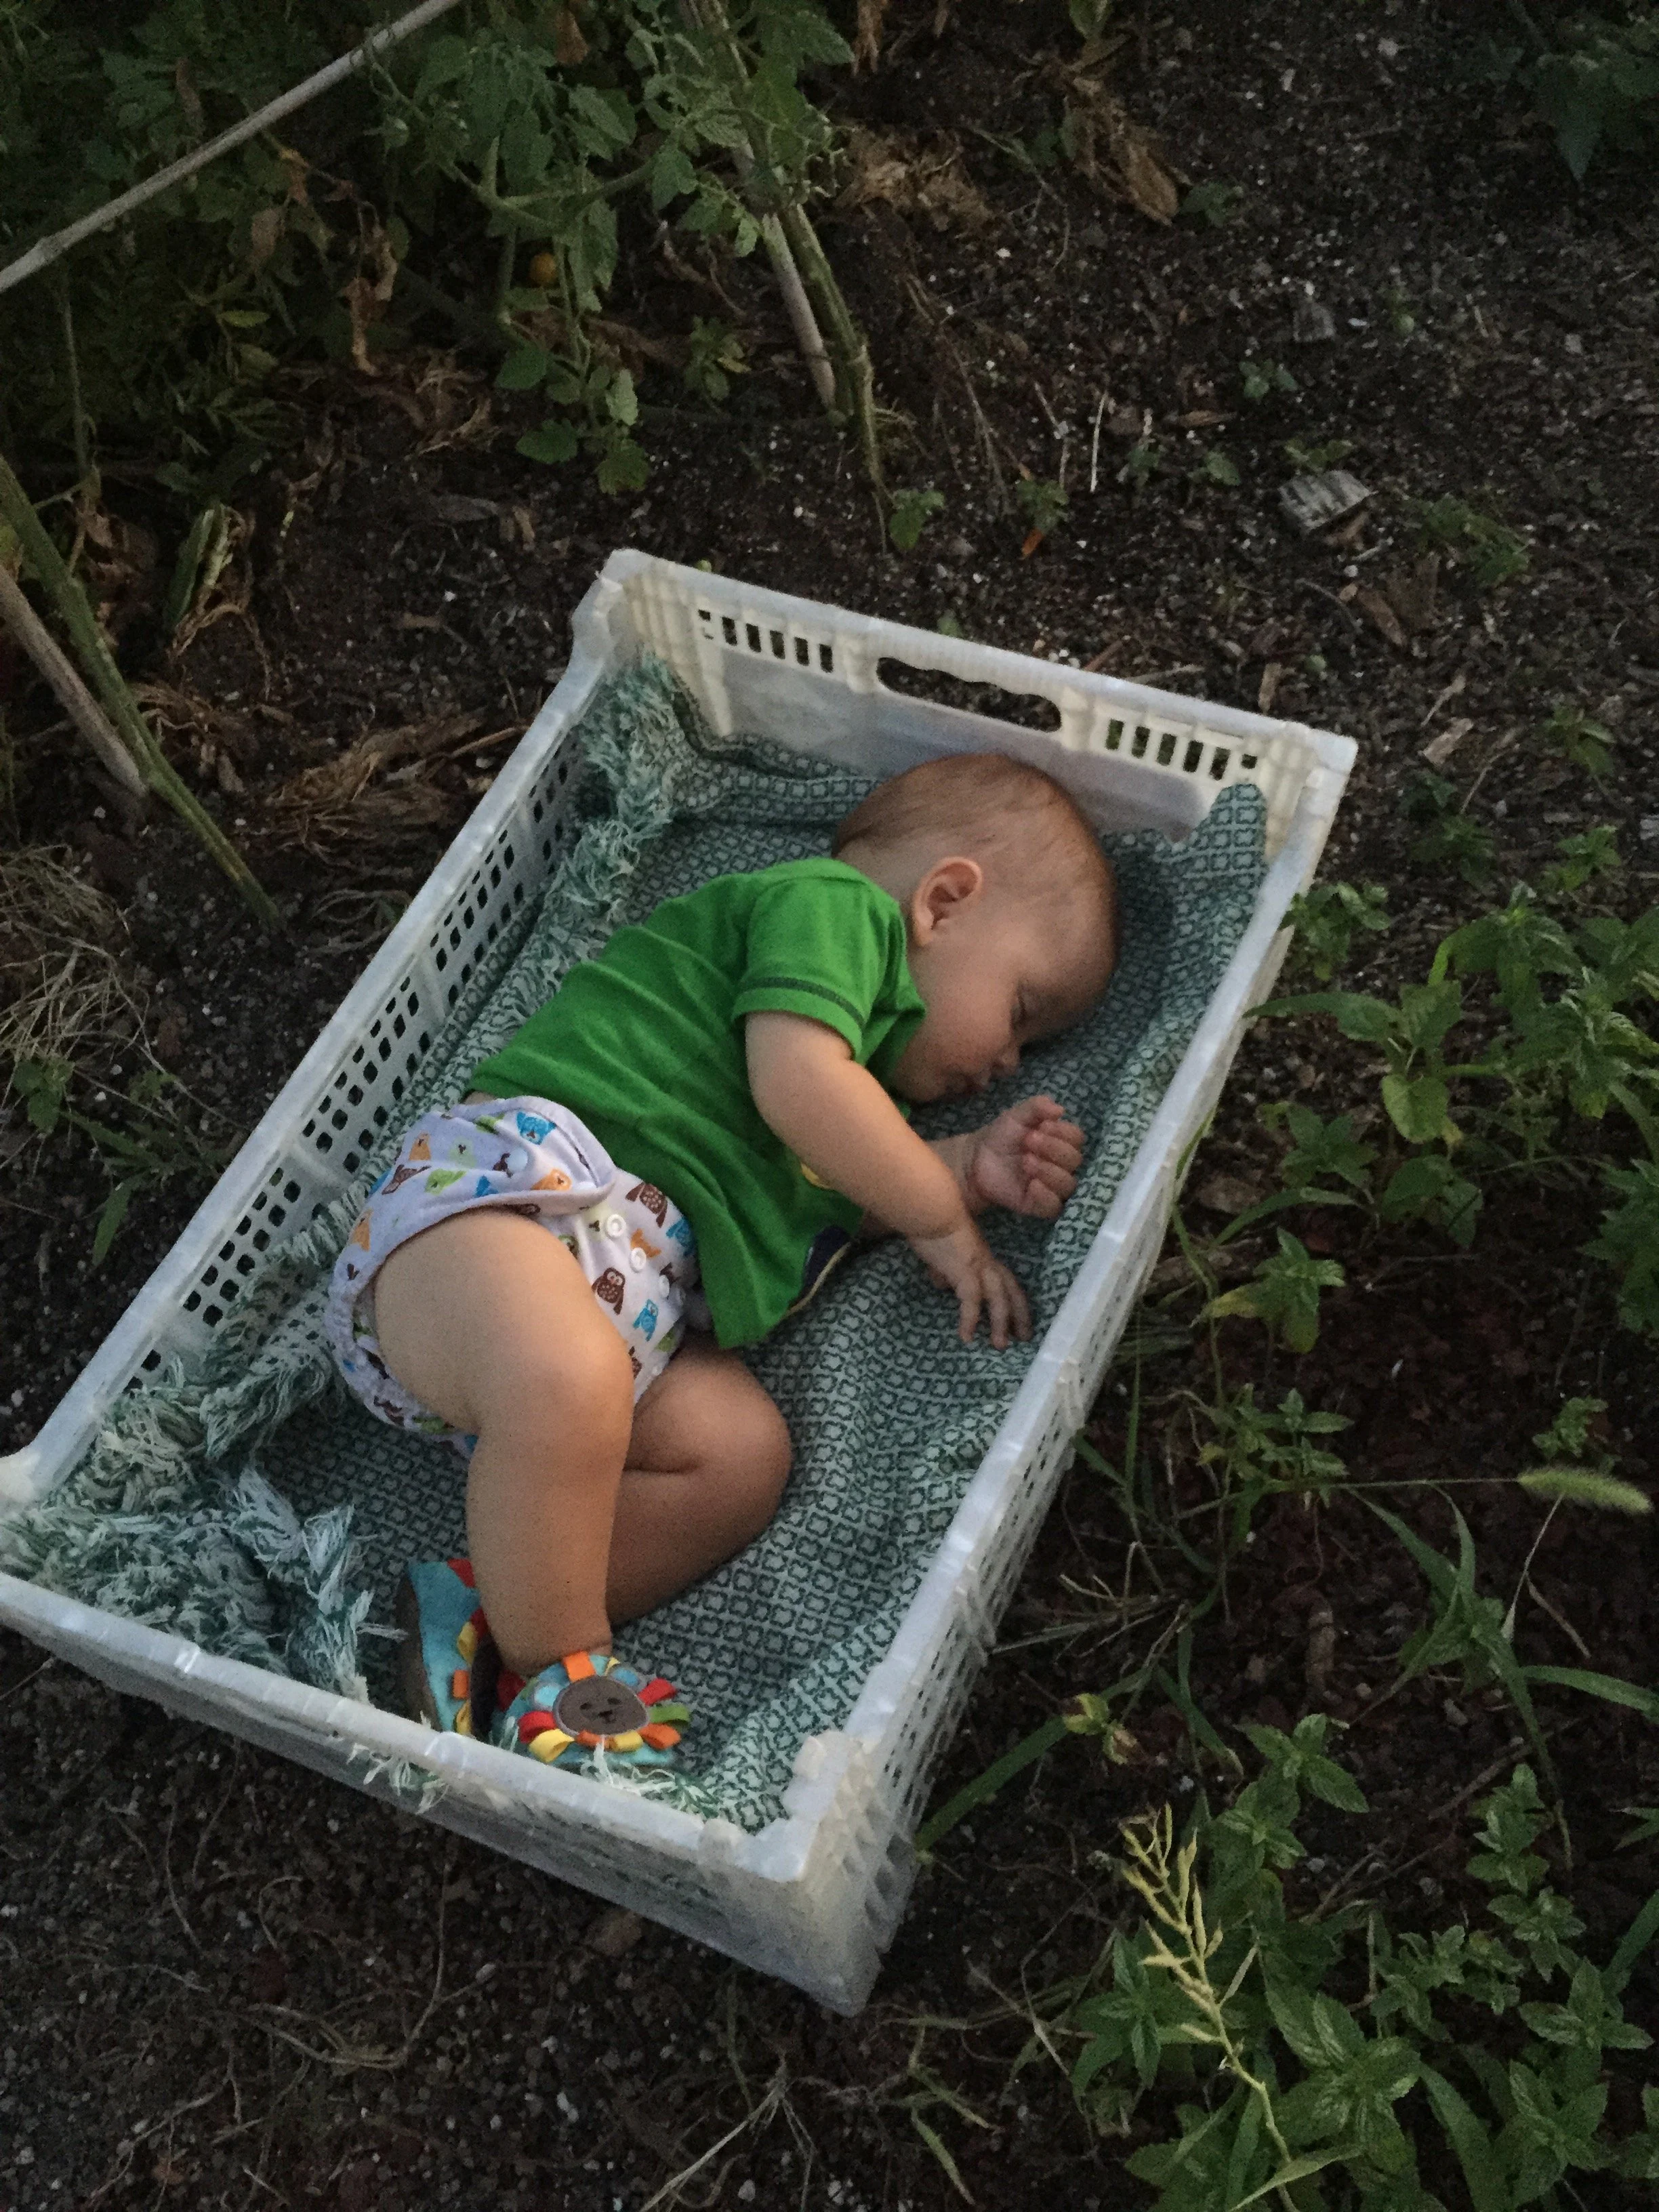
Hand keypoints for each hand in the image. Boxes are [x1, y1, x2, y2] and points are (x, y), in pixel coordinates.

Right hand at [907, 1216, 1031, 1348]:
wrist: (930, 1210)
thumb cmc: (933, 1226)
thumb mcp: (943, 1253)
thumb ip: (946, 1269)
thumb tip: (942, 1283)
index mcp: (984, 1257)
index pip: (1007, 1281)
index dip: (1015, 1301)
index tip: (1018, 1321)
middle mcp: (987, 1263)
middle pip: (1011, 1291)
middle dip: (1019, 1315)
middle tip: (1024, 1339)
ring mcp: (978, 1267)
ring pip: (998, 1299)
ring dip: (1001, 1323)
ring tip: (999, 1346)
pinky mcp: (964, 1271)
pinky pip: (971, 1301)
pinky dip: (970, 1320)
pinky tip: (965, 1336)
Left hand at [963, 1096, 1084, 1218]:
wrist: (976, 1158)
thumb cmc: (1002, 1136)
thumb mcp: (1016, 1116)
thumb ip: (1037, 1107)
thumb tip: (1060, 1110)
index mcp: (1059, 1142)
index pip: (1077, 1138)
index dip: (1063, 1132)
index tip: (1042, 1125)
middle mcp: (1060, 1165)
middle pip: (1074, 1160)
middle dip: (1053, 1148)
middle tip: (1028, 1140)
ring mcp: (1051, 1186)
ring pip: (1068, 1184)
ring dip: (1049, 1170)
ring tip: (1026, 1161)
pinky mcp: (1039, 1205)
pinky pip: (1054, 1206)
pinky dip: (1045, 1195)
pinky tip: (1031, 1185)